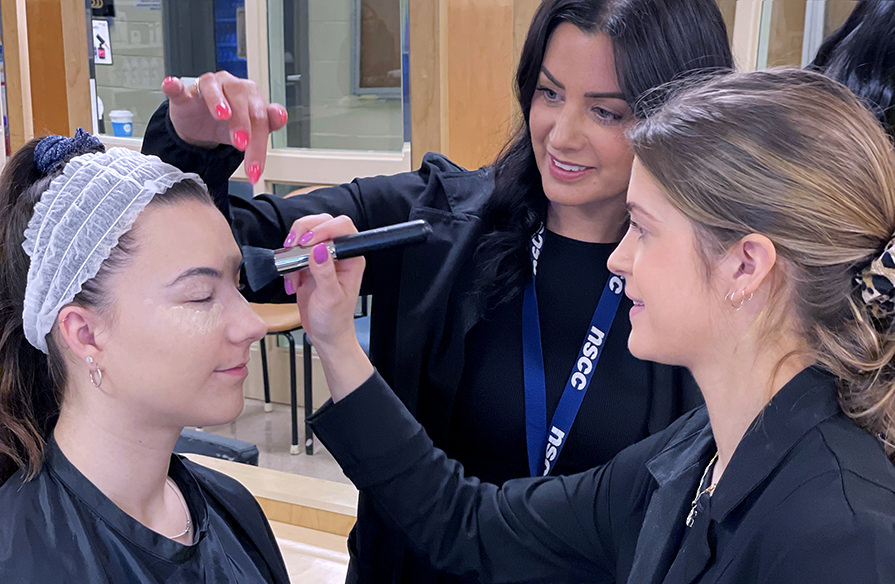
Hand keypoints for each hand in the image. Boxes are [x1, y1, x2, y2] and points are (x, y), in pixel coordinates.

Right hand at [161, 71, 288, 183]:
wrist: (201, 125)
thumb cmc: (229, 126)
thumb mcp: (250, 132)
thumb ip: (268, 126)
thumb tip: (281, 115)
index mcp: (252, 97)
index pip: (261, 117)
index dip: (261, 140)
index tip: (255, 164)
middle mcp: (232, 87)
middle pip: (241, 103)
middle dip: (243, 125)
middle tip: (242, 146)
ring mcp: (208, 87)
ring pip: (214, 88)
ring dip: (219, 101)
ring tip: (223, 116)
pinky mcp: (185, 93)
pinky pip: (179, 87)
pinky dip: (175, 86)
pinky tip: (173, 85)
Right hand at [291, 215, 372, 400]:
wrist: (325, 334)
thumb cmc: (334, 320)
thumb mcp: (330, 298)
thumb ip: (325, 273)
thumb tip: (319, 250)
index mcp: (352, 258)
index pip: (342, 227)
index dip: (324, 228)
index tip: (308, 243)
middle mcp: (339, 254)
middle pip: (322, 222)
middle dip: (304, 231)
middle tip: (294, 247)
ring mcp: (323, 257)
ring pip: (306, 233)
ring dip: (293, 247)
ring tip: (291, 268)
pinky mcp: (308, 264)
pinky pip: (294, 251)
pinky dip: (288, 263)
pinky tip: (292, 282)